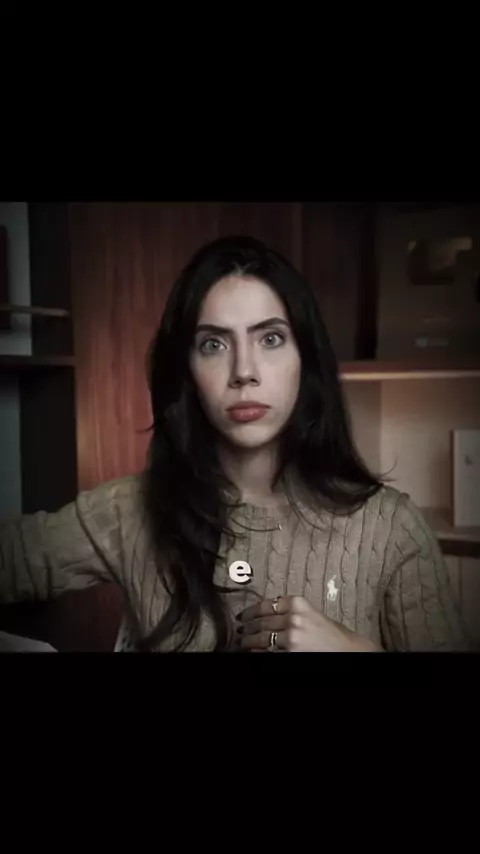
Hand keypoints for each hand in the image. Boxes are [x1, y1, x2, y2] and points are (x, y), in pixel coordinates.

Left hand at [236, 595, 381, 651]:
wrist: (348, 651)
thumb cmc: (332, 634)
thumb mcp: (311, 613)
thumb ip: (291, 611)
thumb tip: (266, 614)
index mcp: (298, 603)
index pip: (266, 605)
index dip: (250, 611)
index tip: (243, 615)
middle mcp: (293, 617)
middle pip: (261, 621)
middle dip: (247, 626)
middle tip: (240, 629)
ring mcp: (291, 637)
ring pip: (261, 637)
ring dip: (248, 641)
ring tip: (242, 642)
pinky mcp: (290, 654)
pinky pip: (267, 652)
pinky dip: (258, 652)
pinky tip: (253, 652)